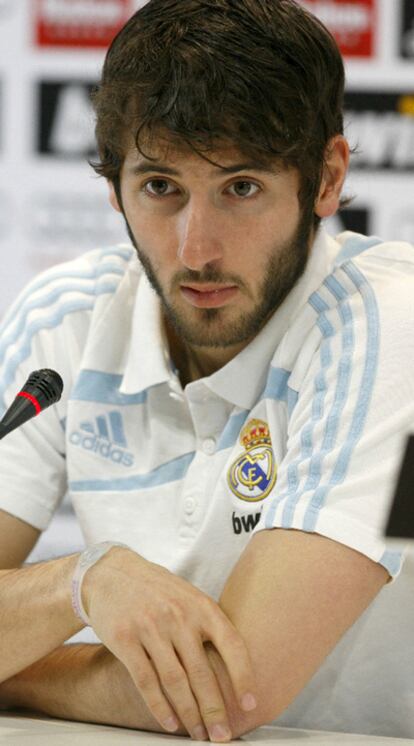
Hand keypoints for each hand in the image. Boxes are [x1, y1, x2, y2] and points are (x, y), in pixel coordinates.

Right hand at [82, 546, 257, 742]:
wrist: (111, 573)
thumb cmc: (157, 589)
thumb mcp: (189, 596)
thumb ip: (209, 624)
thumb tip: (237, 666)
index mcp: (200, 605)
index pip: (231, 644)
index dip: (243, 677)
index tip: (250, 705)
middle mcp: (178, 615)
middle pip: (202, 672)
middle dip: (215, 710)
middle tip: (223, 737)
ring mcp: (150, 627)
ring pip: (175, 681)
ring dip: (189, 714)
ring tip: (199, 735)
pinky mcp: (125, 639)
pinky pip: (146, 681)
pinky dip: (159, 707)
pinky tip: (170, 723)